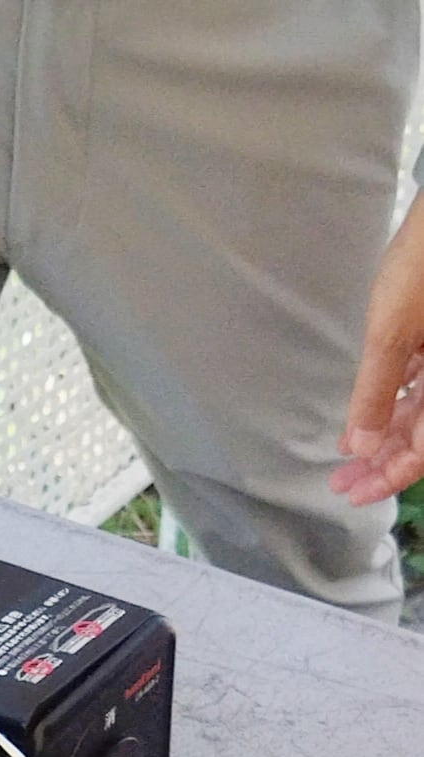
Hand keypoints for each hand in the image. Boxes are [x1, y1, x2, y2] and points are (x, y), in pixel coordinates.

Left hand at [335, 196, 423, 505]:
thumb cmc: (423, 262)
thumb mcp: (392, 331)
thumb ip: (377, 391)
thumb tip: (360, 445)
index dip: (391, 476)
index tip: (354, 494)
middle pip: (423, 434)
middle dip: (383, 462)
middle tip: (342, 484)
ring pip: (422, 409)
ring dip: (385, 435)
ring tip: (348, 459)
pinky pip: (422, 381)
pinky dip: (395, 402)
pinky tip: (368, 417)